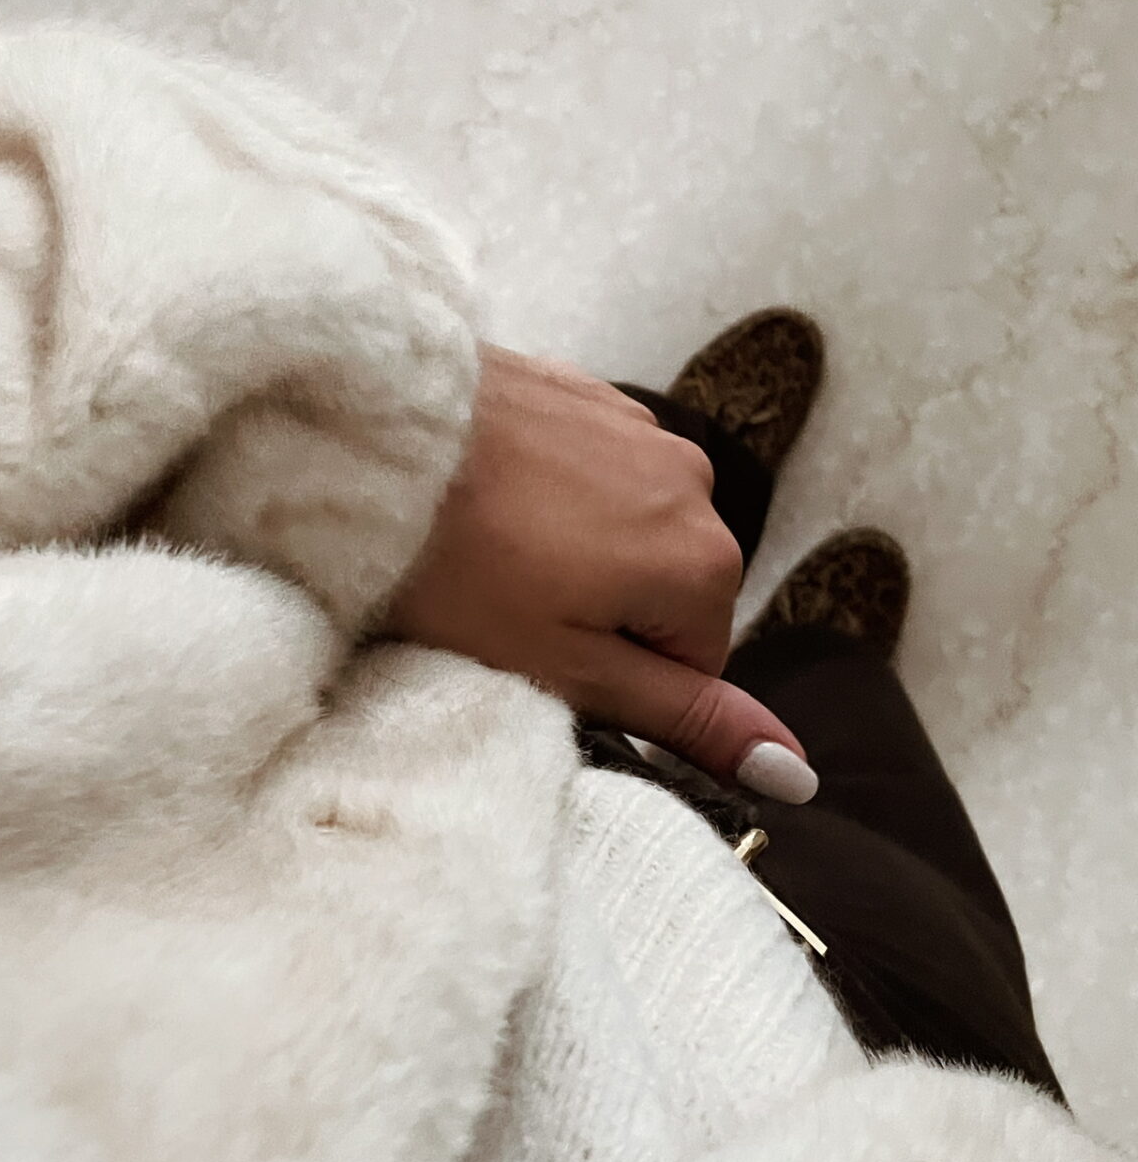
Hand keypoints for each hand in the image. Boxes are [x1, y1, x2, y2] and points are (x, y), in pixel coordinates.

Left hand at [387, 346, 816, 800]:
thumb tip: (796, 772)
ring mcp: (639, 427)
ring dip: (569, 548)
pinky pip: (584, 469)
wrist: (364, 444)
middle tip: (504, 609)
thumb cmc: (456, 572)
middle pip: (663, 589)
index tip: (541, 660)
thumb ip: (690, 720)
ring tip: (485, 552)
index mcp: (705, 561)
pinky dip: (542, 490)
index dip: (612, 678)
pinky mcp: (583, 390)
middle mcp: (694, 484)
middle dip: (596, 610)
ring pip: (623, 527)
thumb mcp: (573, 673)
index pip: (693, 665)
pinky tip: (482, 498)